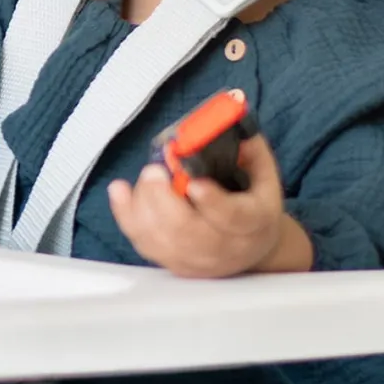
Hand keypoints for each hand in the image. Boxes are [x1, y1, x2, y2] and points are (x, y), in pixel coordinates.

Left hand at [108, 133, 311, 277]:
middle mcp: (226, 246)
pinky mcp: (175, 264)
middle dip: (163, 199)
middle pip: (187, 231)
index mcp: (254, 222)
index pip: (233, 217)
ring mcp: (198, 260)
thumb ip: (248, 148)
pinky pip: (144, 244)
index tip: (194, 183)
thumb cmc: (254, 201)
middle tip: (153, 171)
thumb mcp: (263, 172)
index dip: (213, 202)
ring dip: (143, 205)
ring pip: (161, 240)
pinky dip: (127, 216)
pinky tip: (119, 191)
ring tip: (145, 176)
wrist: (253, 247)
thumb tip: (226, 118)